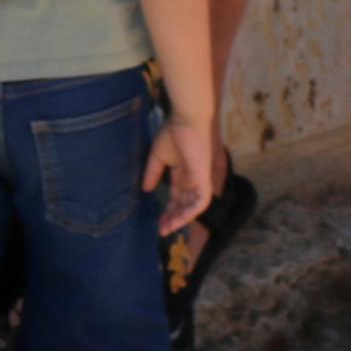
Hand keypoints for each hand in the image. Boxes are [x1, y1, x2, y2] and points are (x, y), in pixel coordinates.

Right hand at [145, 116, 219, 231]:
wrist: (188, 120)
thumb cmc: (174, 133)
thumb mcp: (158, 156)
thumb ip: (153, 173)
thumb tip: (146, 189)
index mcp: (183, 173)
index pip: (177, 196)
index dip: (169, 209)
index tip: (158, 221)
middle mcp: (192, 179)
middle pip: (184, 205)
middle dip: (173, 218)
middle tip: (161, 230)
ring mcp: (199, 180)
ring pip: (193, 207)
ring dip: (180, 219)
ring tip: (167, 228)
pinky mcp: (204, 180)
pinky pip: (201, 202)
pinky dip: (190, 213)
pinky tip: (178, 221)